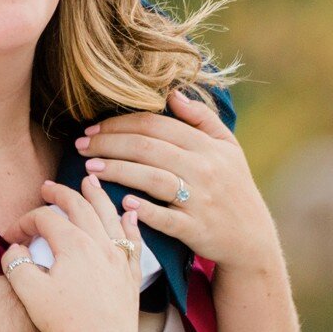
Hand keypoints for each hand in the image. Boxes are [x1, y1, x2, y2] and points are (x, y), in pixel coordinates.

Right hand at [4, 176, 142, 331]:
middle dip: (61, 194)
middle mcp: (99, 245)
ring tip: (92, 182)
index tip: (11, 237)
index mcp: (73, 244)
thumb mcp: (28, 290)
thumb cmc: (63, 323)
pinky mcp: (130, 277)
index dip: (24, 222)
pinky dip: (130, 224)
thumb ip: (16, 263)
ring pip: (109, 217)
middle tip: (48, 187)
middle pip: (79, 207)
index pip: (45, 218)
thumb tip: (14, 249)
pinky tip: (129, 214)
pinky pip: (134, 242)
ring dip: (98, 197)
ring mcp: (119, 260)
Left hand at [79, 88, 284, 272]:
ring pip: (152, 178)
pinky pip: (167, 218)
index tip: (92, 127)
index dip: (119, 123)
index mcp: (207, 147)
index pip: (155, 125)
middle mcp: (204, 169)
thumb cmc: (233, 187)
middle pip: (147, 148)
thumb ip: (202, 117)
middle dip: (108, 143)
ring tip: (89, 167)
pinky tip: (123, 202)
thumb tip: (172, 93)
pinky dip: (145, 210)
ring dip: (117, 170)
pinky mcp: (196, 229)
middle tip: (81, 145)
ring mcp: (200, 200)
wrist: (251, 238)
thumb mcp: (228, 148)